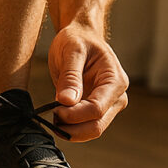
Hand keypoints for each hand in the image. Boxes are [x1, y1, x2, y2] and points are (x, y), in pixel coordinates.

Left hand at [47, 23, 128, 141]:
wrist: (80, 36)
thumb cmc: (77, 39)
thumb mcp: (72, 50)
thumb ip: (70, 76)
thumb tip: (66, 101)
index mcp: (115, 80)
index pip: (97, 108)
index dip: (75, 115)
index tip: (55, 110)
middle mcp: (116, 96)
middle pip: (97, 125)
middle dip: (73, 128)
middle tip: (51, 118)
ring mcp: (108, 105)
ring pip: (92, 130)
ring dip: (71, 131)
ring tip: (52, 117)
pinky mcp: (97, 110)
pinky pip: (85, 126)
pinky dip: (71, 127)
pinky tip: (57, 118)